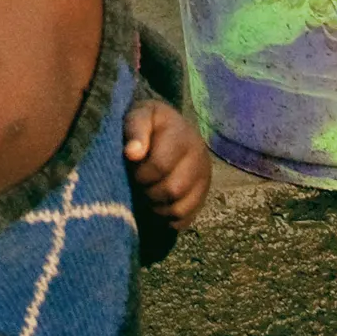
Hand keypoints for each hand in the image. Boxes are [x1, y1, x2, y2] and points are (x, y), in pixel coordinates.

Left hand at [124, 94, 209, 236]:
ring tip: (148, 193)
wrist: (170, 129)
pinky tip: (158, 204)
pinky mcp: (202, 197)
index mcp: (183, 137)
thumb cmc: (150, 124)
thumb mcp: (139, 115)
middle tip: (140, 184)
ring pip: (180, 209)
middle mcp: (200, 159)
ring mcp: (204, 180)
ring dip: (157, 207)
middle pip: (173, 190)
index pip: (161, 165)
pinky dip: (167, 218)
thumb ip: (135, 130)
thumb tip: (132, 153)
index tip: (134, 169)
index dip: (142, 173)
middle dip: (149, 191)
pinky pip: (184, 220)